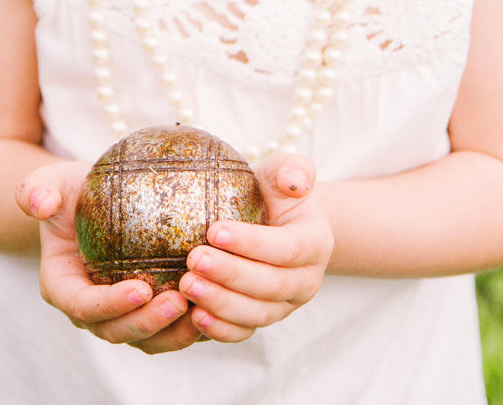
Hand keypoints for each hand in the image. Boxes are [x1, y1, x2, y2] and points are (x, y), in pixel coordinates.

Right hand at [16, 161, 198, 351]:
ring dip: (173, 332)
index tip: (141, 288)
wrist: (92, 202)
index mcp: (63, 286)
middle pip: (116, 330)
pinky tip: (220, 303)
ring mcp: (120, 314)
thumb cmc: (72, 189)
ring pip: (147, 339)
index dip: (110, 305)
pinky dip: (192, 324)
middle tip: (178, 300)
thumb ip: (36, 189)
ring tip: (202, 311)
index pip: (83, 305)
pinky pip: (170, 327)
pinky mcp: (149, 311)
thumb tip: (41, 204)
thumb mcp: (51, 181)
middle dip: (147, 323)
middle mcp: (91, 310)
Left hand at [176, 154, 333, 345]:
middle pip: (271, 286)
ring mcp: (286, 305)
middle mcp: (306, 281)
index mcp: (316, 242)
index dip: (252, 243)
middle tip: (193, 259)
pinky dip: (220, 329)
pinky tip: (194, 315)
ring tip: (186, 285)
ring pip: (257, 314)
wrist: (276, 221)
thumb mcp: (285, 171)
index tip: (213, 231)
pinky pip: (244, 333)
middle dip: (230, 275)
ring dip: (221, 303)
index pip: (287, 248)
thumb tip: (294, 182)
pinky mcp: (262, 320)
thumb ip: (294, 169)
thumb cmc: (276, 193)